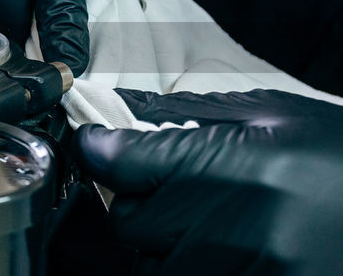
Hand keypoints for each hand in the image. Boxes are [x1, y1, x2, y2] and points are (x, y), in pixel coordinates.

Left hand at [76, 89, 342, 274]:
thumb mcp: (278, 119)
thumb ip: (192, 120)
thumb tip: (117, 121)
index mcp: (236, 167)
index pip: (118, 162)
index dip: (103, 152)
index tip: (101, 148)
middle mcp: (233, 229)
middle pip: (132, 220)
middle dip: (150, 205)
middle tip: (194, 194)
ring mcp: (247, 272)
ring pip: (153, 264)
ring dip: (170, 247)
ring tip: (223, 229)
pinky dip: (195, 266)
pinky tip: (237, 252)